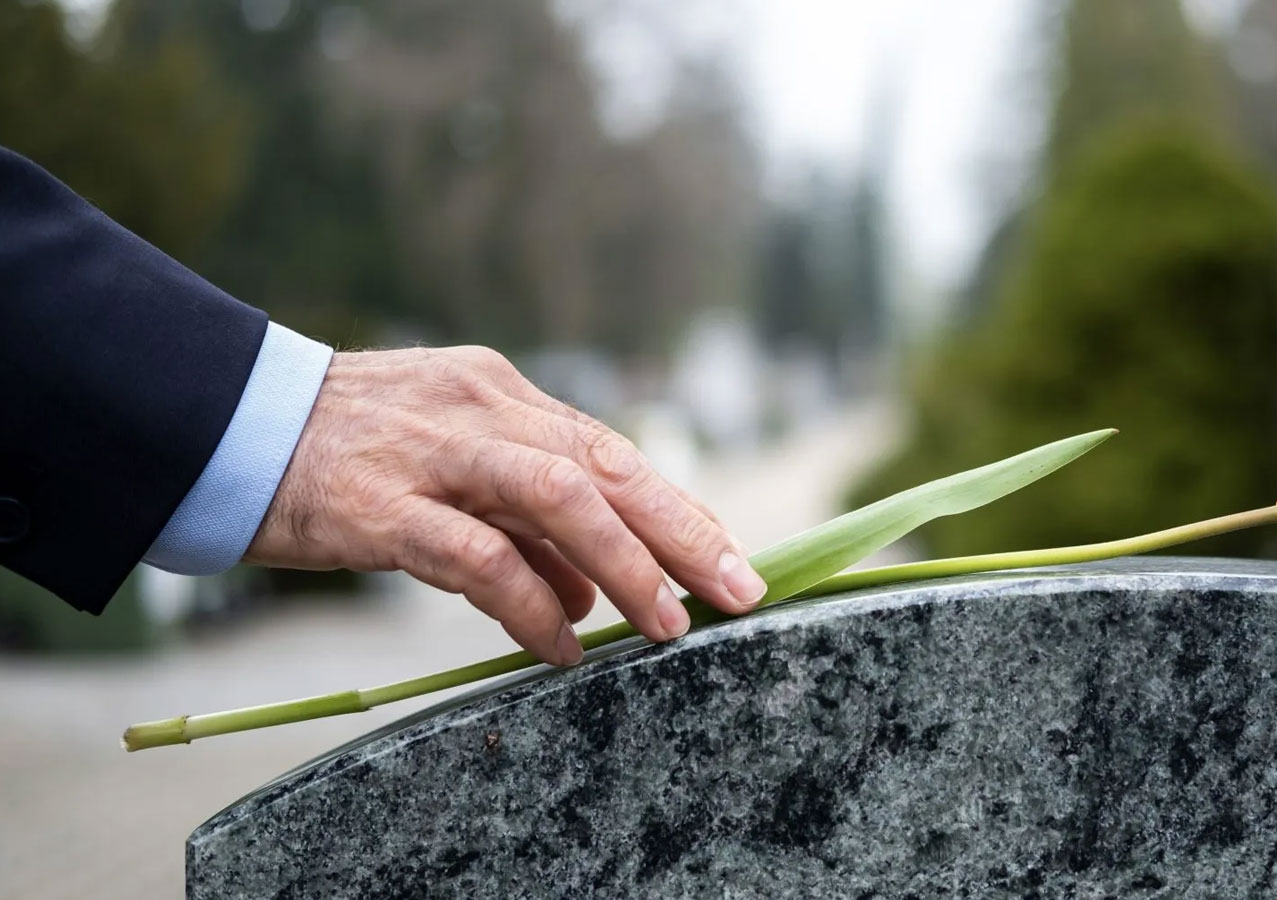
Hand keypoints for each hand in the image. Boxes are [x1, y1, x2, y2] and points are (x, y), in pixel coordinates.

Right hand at [244, 346, 766, 664]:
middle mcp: (480, 410)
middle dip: (683, 530)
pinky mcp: (380, 504)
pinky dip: (530, 604)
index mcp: (501, 394)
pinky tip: (560, 644)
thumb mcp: (447, 463)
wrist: (223, 424)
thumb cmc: (345, 453)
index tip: (731, 556)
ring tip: (665, 624)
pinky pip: (477, 557)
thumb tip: (594, 593)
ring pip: (558, 497)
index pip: (611, 450)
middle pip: (607, 465)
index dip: (678, 507)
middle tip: (737, 590)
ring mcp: (432, 452)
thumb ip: (523, 521)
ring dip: (626, 564)